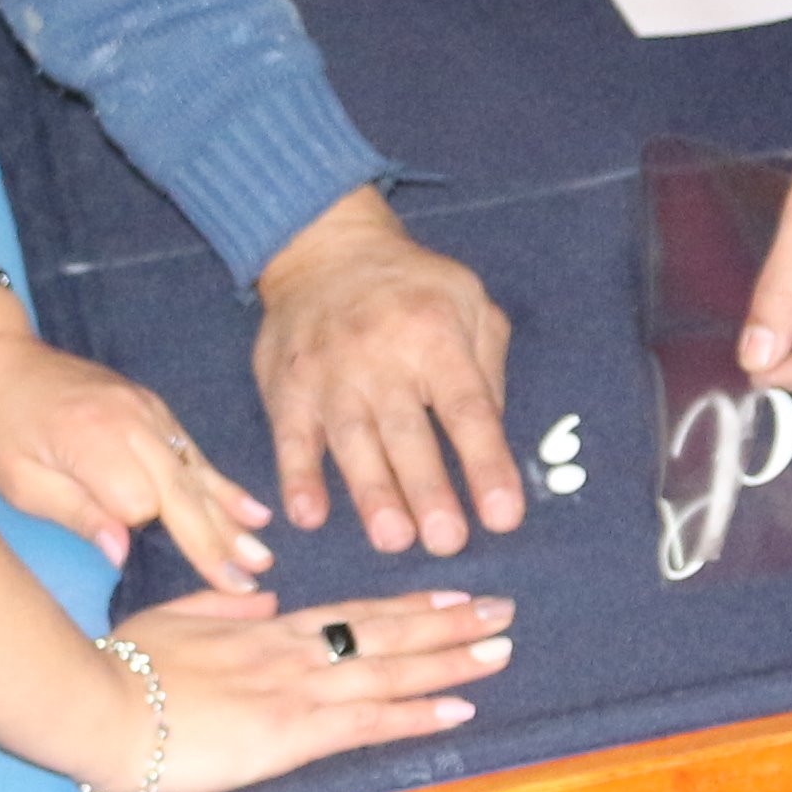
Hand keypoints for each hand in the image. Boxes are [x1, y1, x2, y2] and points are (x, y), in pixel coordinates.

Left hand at [0, 324, 274, 583]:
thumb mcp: (19, 481)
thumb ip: (76, 512)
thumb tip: (123, 553)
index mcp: (94, 440)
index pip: (139, 501)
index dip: (138, 530)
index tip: (129, 549)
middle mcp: (133, 423)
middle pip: (181, 493)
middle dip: (214, 541)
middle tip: (247, 583)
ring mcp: (149, 413)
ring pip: (196, 475)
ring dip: (230, 519)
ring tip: (260, 555)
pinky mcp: (154, 411)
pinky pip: (194, 454)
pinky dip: (223, 485)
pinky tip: (253, 510)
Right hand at [106, 583, 514, 791]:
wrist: (99, 701)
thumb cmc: (123, 664)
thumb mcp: (174, 617)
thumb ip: (222, 605)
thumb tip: (265, 599)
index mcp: (267, 628)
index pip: (354, 612)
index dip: (408, 606)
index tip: (452, 596)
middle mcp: (296, 651)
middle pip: (387, 632)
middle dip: (450, 624)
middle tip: (505, 612)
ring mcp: (298, 688)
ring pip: (392, 669)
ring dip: (452, 661)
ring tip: (502, 649)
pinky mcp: (292, 730)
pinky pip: (369, 720)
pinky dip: (418, 713)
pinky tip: (460, 708)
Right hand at [254, 187, 520, 555]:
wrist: (326, 248)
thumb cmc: (413, 288)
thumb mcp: (470, 302)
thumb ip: (487, 367)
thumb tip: (493, 437)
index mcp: (436, 337)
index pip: (468, 409)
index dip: (487, 463)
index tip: (504, 516)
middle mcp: (381, 357)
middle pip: (408, 433)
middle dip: (428, 490)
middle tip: (447, 543)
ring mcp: (329, 374)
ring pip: (352, 441)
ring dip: (371, 493)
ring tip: (392, 539)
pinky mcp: (287, 388)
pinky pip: (291, 437)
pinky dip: (297, 478)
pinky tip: (308, 516)